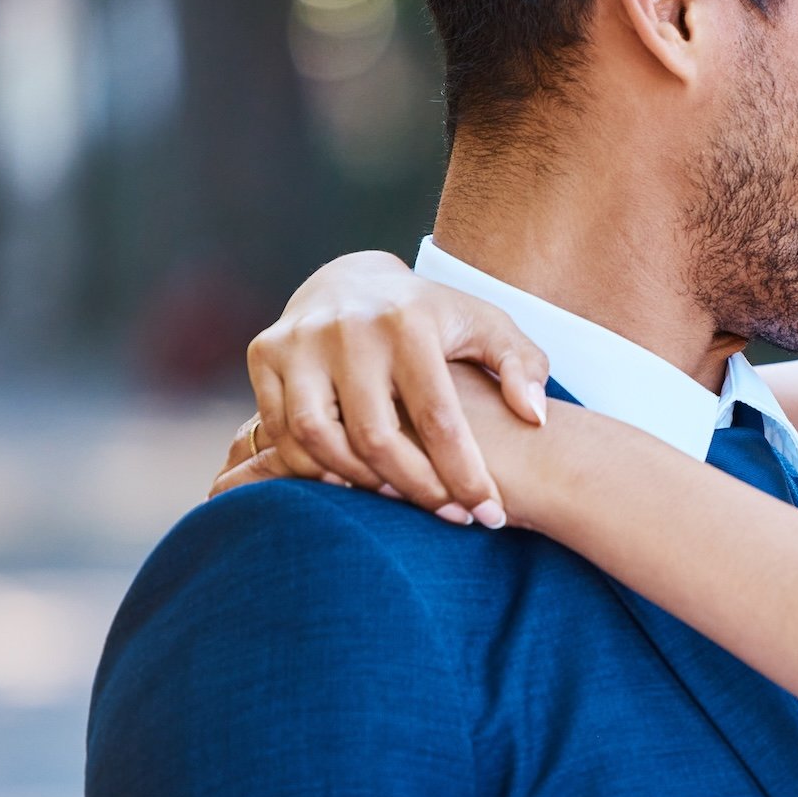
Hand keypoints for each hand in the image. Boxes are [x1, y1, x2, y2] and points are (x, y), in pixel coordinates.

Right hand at [207, 251, 550, 522]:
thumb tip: (534, 415)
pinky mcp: (263, 353)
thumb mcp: (487, 327)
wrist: (353, 280)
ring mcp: (299, 341)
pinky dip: (312, 467)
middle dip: (416, 489)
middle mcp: (347, 329)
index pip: (438, 417)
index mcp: (408, 322)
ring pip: (319, 439)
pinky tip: (352, 482)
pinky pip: (280, 431)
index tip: (489, 514)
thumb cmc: (432, 318)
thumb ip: (522, 365)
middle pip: (375, 437)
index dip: (465, 474)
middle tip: (448, 516)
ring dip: (360, 483)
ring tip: (399, 499)